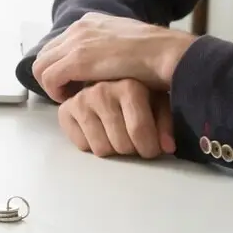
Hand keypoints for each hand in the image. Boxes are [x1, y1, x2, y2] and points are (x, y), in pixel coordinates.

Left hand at [33, 12, 195, 101]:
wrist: (167, 53)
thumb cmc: (156, 55)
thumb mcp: (128, 44)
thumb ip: (110, 49)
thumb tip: (103, 66)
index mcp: (91, 21)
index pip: (60, 44)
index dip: (62, 66)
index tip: (75, 83)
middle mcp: (79, 27)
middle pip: (45, 54)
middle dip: (52, 75)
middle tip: (70, 93)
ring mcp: (77, 41)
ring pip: (41, 66)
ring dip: (52, 85)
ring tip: (71, 98)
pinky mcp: (77, 59)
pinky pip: (48, 78)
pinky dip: (55, 92)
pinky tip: (73, 100)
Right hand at [57, 79, 175, 157]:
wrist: (110, 81)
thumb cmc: (140, 96)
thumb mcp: (159, 105)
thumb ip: (167, 124)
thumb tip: (167, 147)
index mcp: (128, 86)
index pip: (138, 130)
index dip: (149, 147)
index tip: (151, 149)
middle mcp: (101, 91)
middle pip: (121, 144)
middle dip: (131, 150)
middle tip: (133, 143)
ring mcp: (80, 100)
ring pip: (101, 149)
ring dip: (112, 151)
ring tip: (117, 138)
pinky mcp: (65, 112)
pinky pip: (82, 146)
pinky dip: (92, 146)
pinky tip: (99, 132)